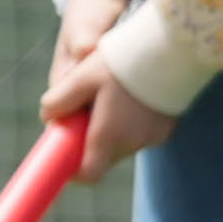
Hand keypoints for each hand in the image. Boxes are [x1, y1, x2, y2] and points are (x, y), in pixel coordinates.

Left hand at [40, 0, 175, 163]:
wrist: (174, 48)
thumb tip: (48, 116)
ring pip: (123, 145)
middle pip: (104, 157)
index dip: (74, 171)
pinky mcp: (167, 128)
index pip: (89, 173)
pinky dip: (130, 124)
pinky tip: (130, 97)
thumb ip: (61, 99)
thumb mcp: (83, 76)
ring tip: (108, 97)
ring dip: (110, 131)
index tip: (64, 157)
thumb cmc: (124, 60)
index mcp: (110, 134)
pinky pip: (141, 134)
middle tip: (83, 113)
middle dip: (90, 142)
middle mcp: (134, 142)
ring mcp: (154, 137)